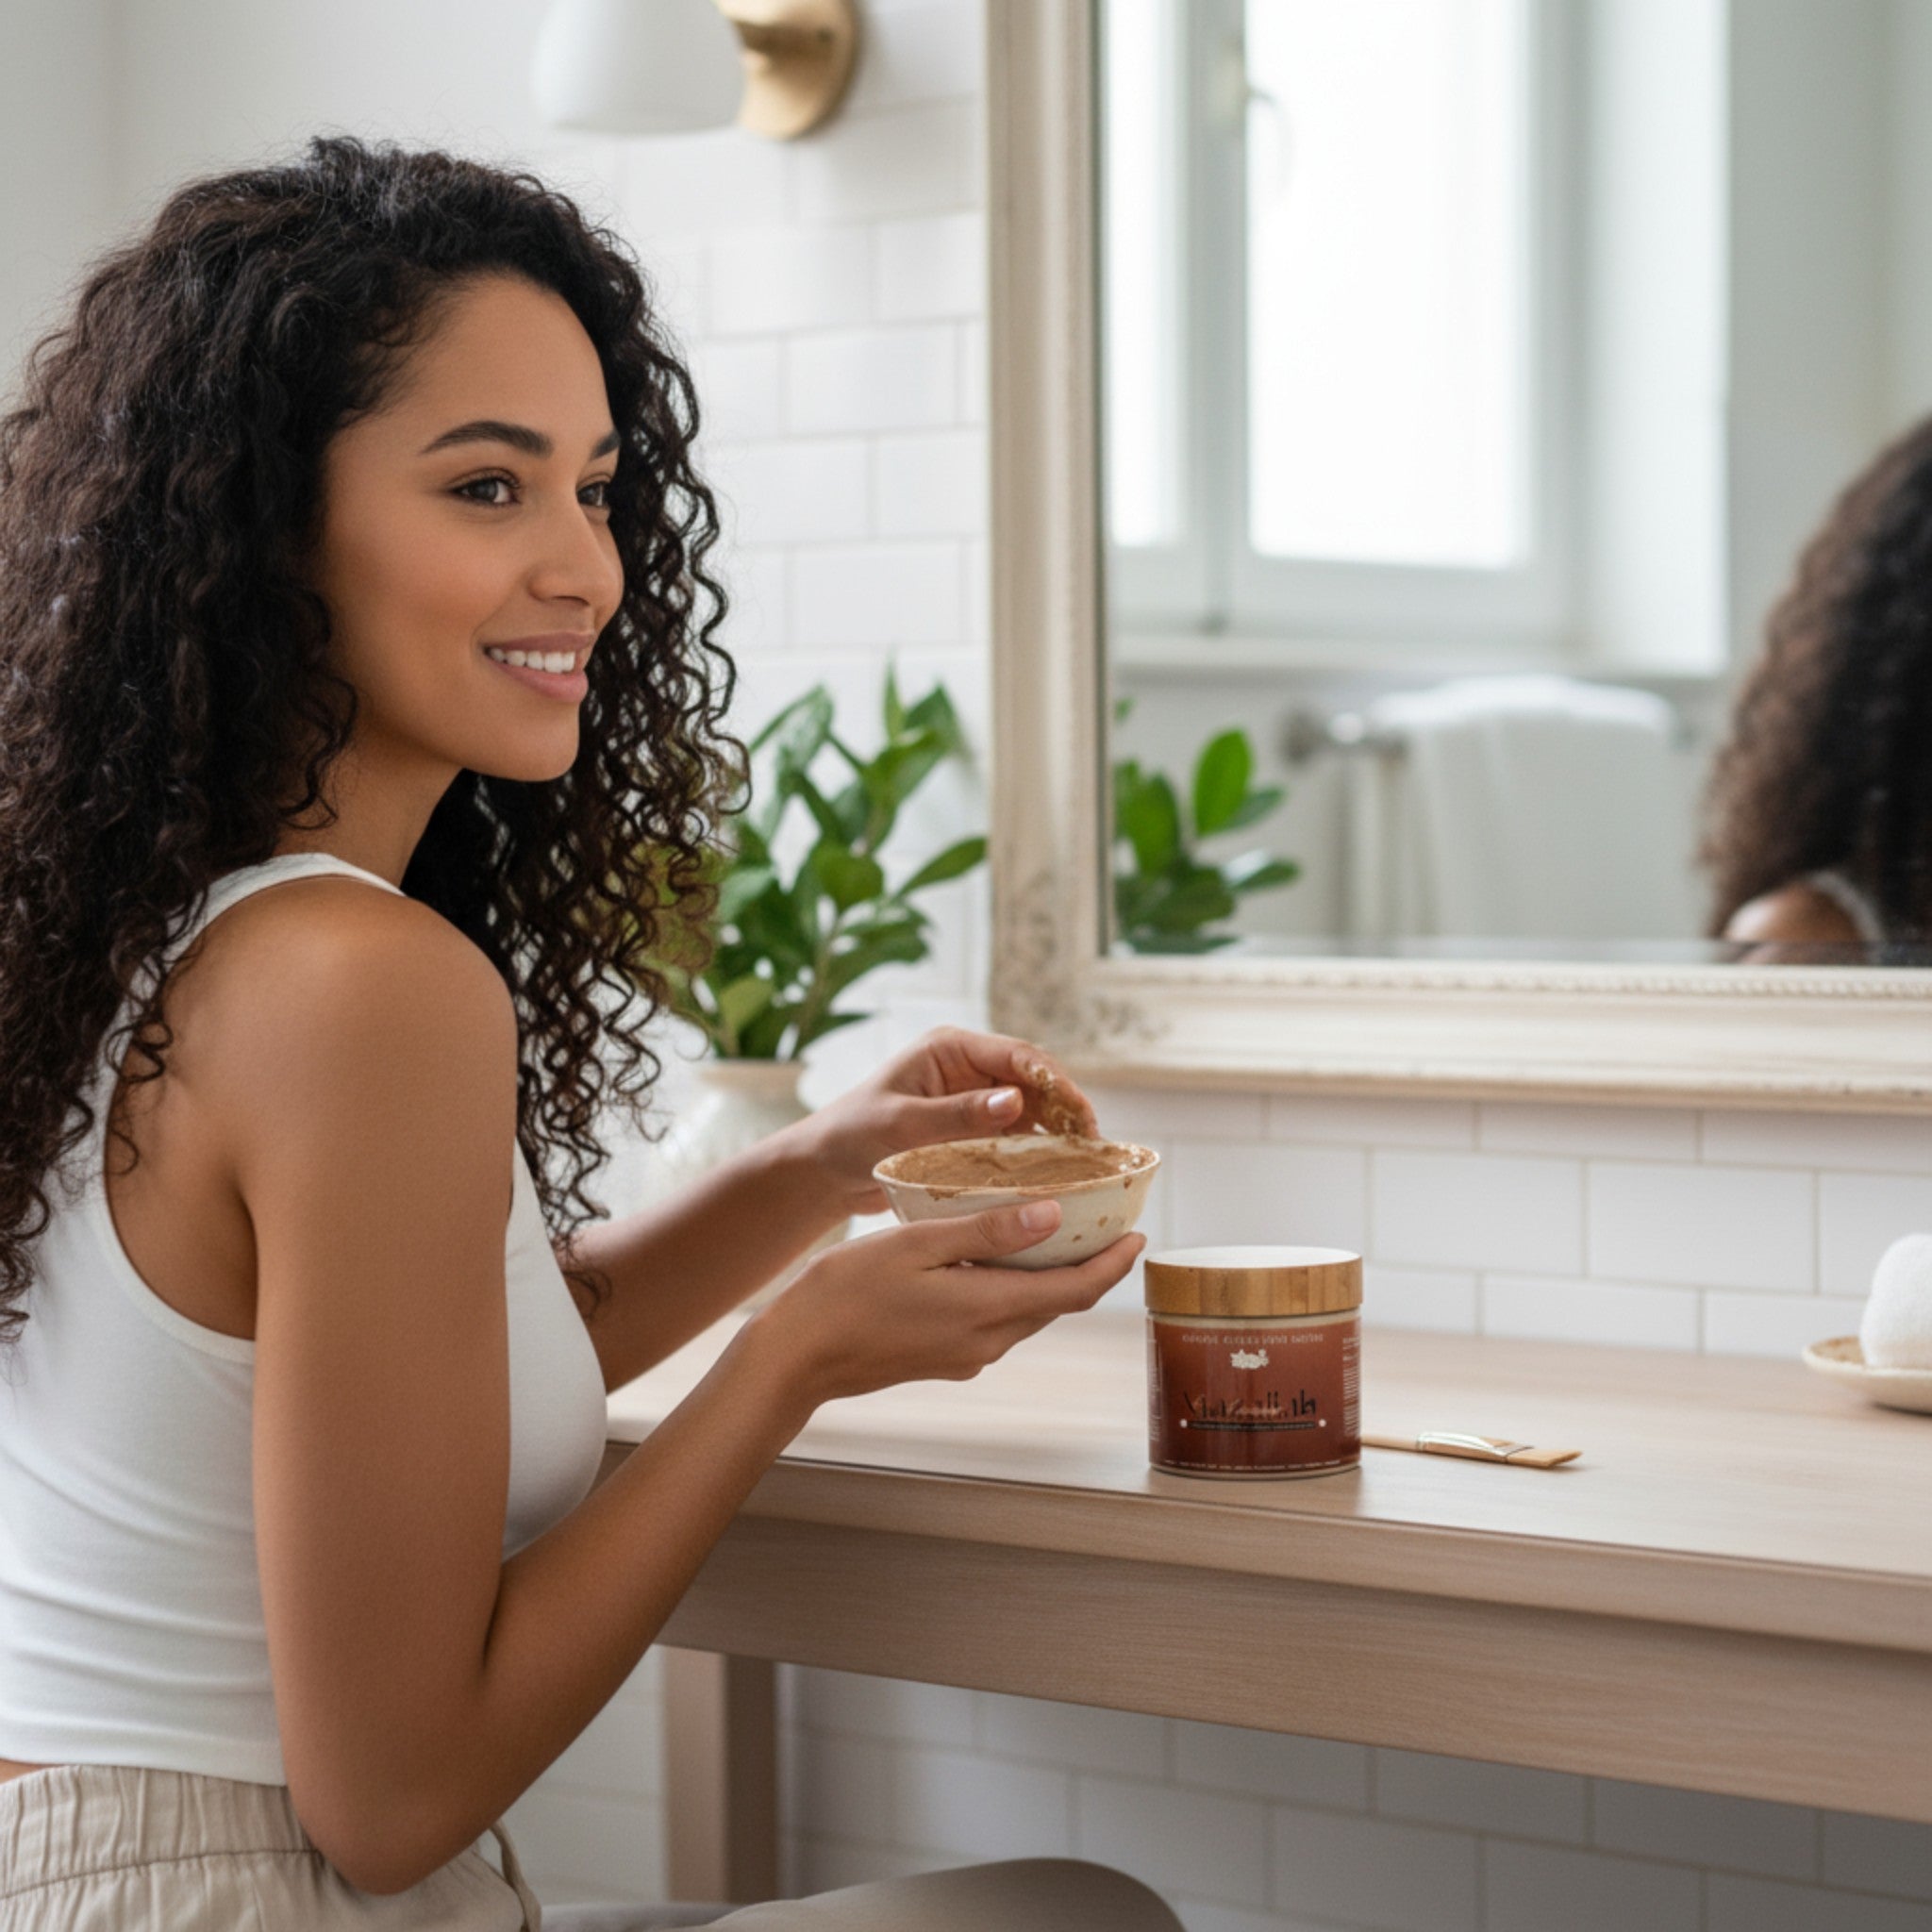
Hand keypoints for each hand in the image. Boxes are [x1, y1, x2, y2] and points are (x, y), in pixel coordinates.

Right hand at [750, 1198, 1144, 1406]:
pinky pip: (996, 1319)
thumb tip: (1051, 1217)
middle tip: (1105, 1222)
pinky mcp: (944, 1357)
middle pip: (1057, 1302)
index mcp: (987, 1310)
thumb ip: (985, 1232)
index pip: (1075, 1291)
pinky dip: (1013, 1287)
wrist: (795, 1358)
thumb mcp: (915, 1246)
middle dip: (1088, 1265)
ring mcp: (966, 1354)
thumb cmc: (844, 1294)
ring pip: (1027, 1311)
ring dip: (1050, 1277)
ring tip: (1059, 1232)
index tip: (1139, 1234)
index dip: (1113, 1265)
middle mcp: (987, 1341)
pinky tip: (996, 1257)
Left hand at [788, 1025, 1101, 1215]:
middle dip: (1066, 1106)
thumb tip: (1015, 1100)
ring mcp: (973, 1099)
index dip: (1056, 1081)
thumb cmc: (852, 1137)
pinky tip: (1058, 1174)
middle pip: (1034, 1080)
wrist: (824, 1172)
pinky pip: (1017, 1135)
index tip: (1081, 1113)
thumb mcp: (902, 1125)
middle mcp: (968, 1067)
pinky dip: (1039, 1150)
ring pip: (1032, 1108)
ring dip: (1057, 1130)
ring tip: (1086, 1161)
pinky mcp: (974, 1130)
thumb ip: (957, 1115)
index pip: (1017, 1056)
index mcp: (950, 1048)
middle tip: (1094, 1142)